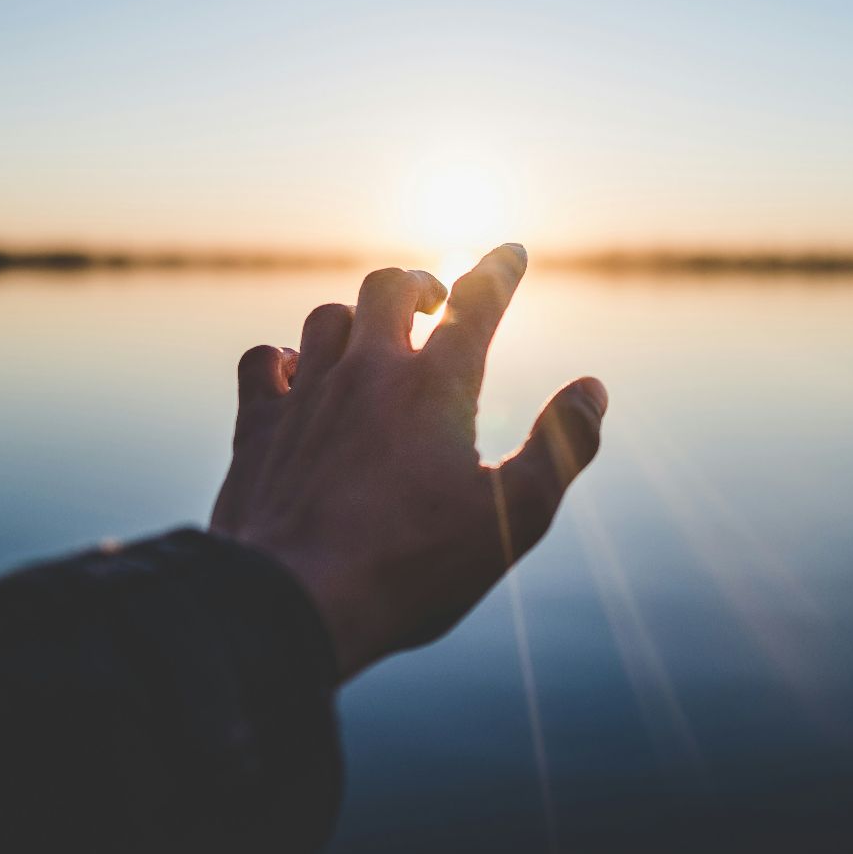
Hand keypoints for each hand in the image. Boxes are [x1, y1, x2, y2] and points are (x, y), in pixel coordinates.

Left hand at [209, 244, 607, 681]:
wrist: (293, 601)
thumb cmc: (413, 567)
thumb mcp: (514, 518)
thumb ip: (562, 447)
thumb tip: (593, 389)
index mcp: (436, 387)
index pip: (476, 303)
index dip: (498, 271)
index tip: (511, 252)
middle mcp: (368, 373)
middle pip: (390, 287)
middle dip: (419, 284)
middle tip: (434, 302)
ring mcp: (307, 396)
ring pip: (327, 317)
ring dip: (355, 317)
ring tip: (372, 339)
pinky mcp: (259, 428)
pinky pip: (264, 361)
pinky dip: (284, 357)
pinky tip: (296, 374)